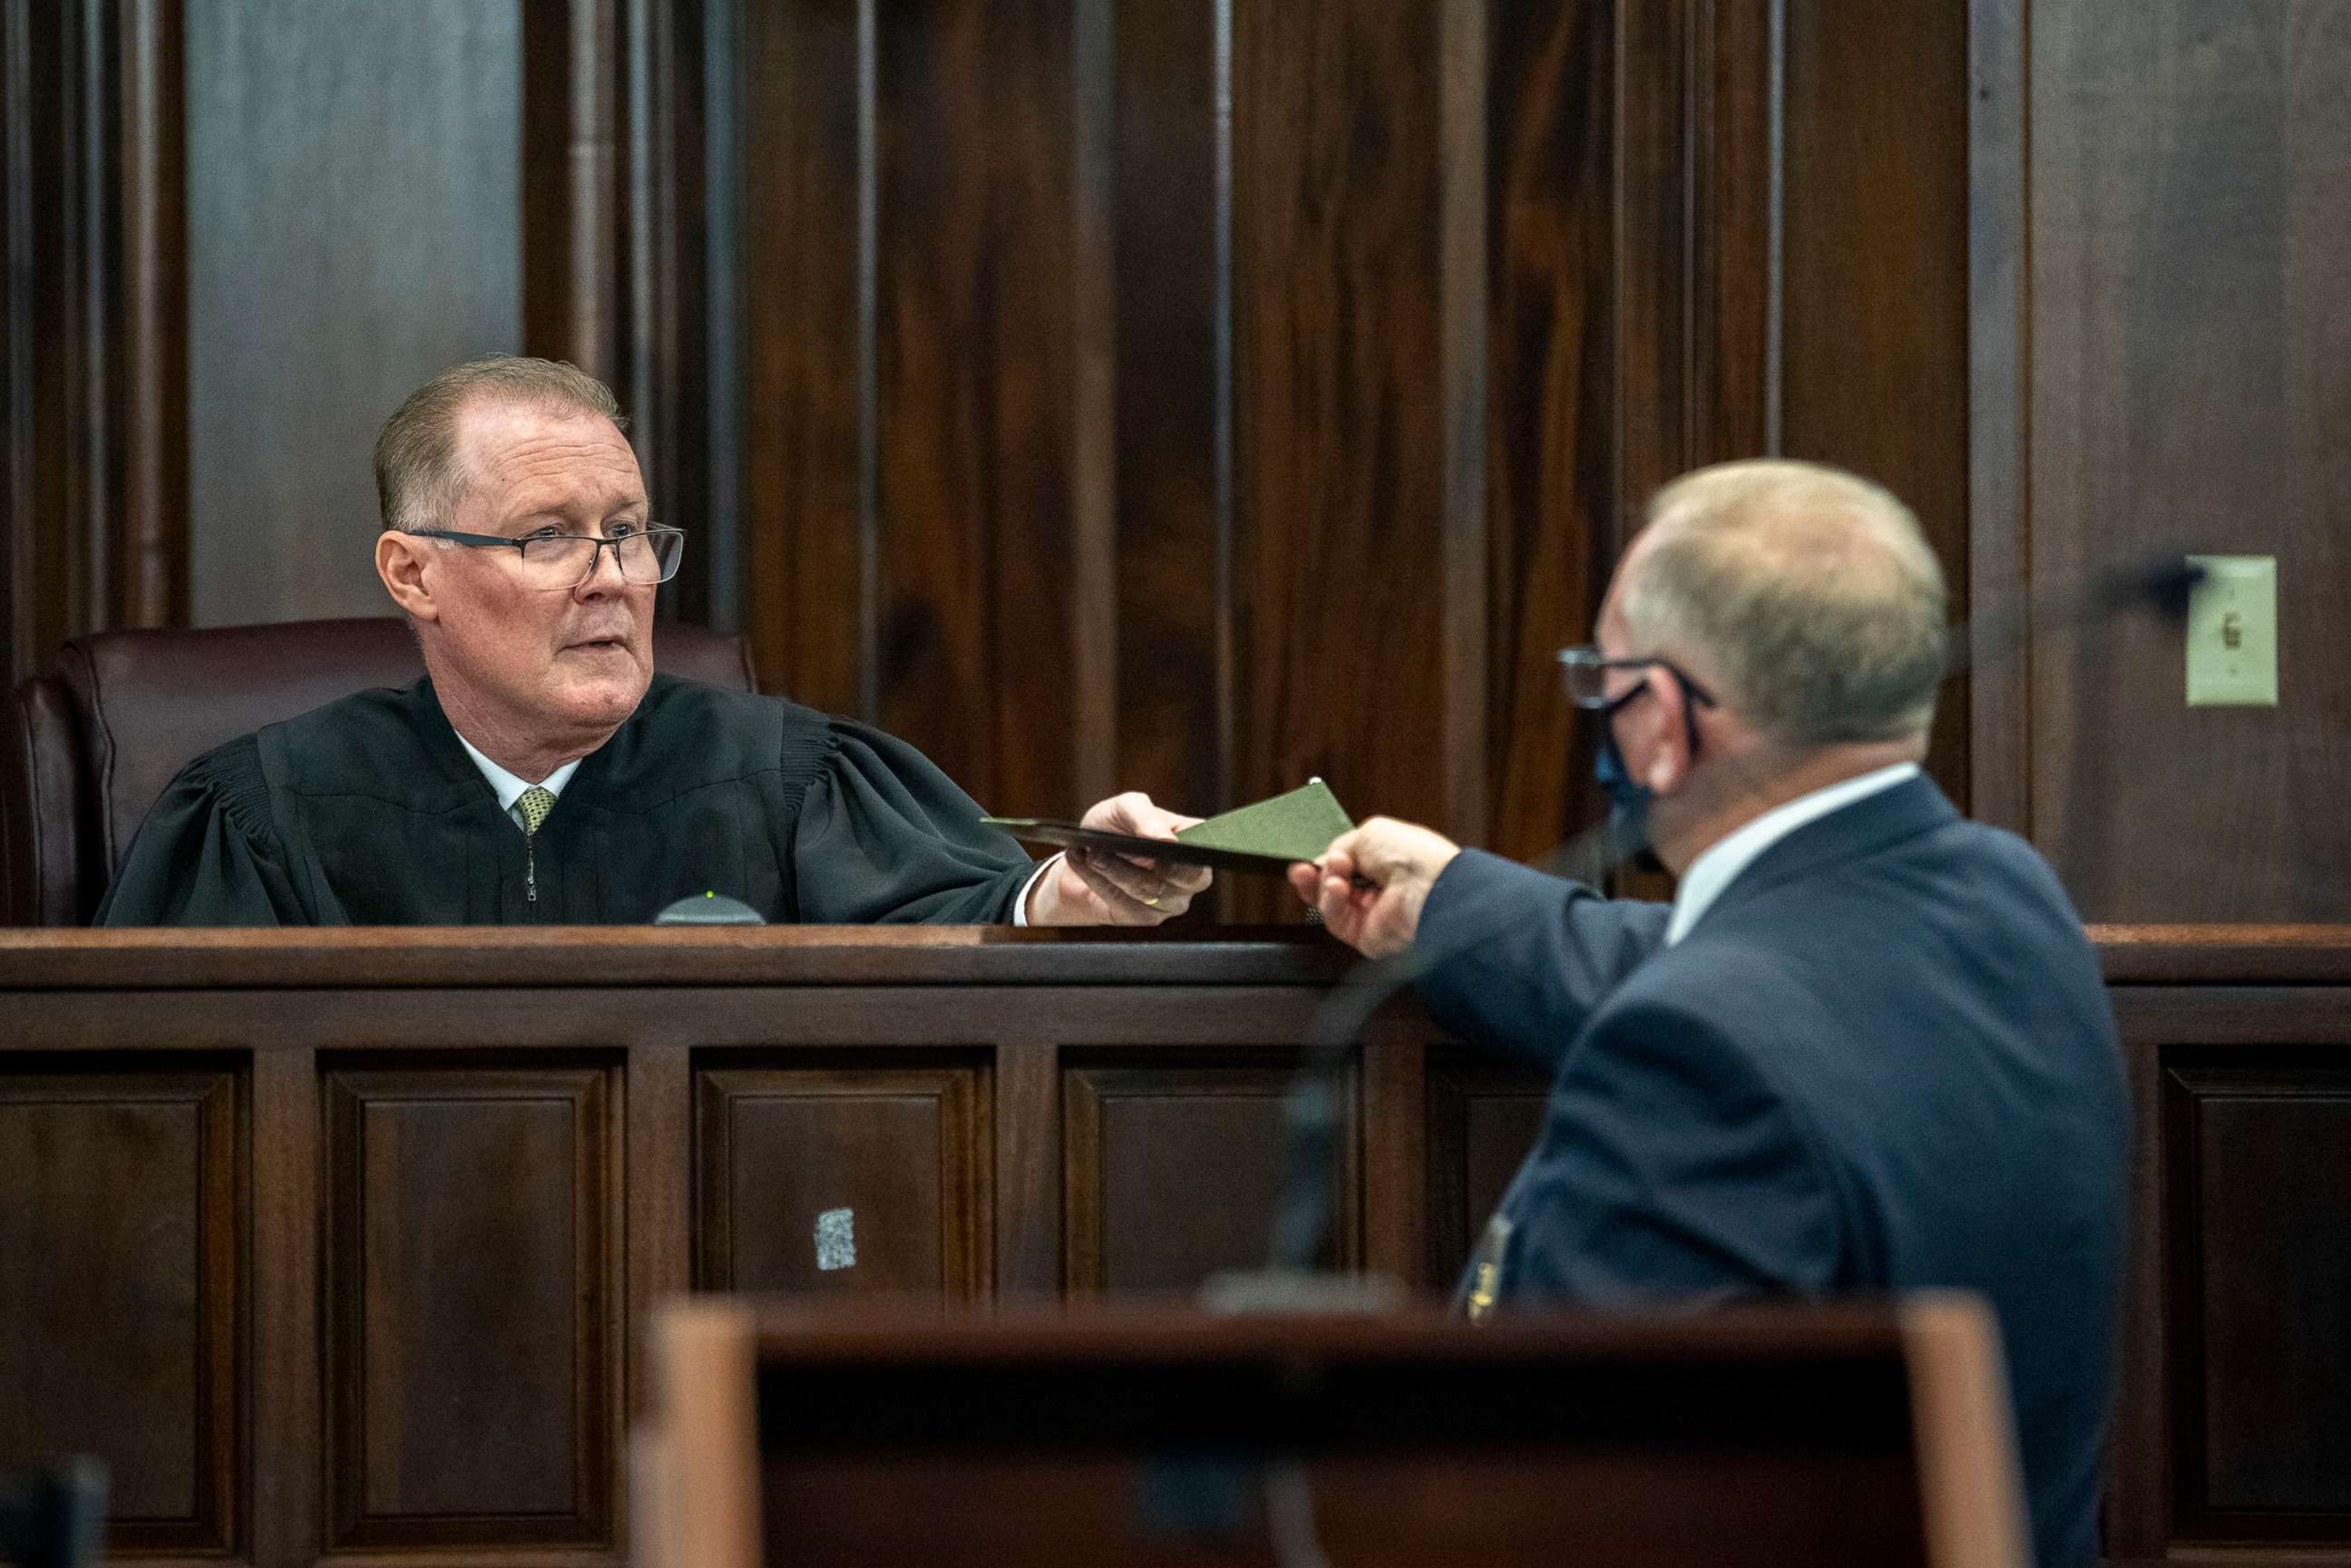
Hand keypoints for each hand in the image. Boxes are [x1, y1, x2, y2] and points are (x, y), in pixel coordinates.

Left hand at [1025, 791, 1212, 925]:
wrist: (1082, 856)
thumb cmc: (1112, 827)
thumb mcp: (1124, 809)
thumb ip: (1145, 816)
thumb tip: (1168, 841)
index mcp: (1194, 842)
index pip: (1211, 848)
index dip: (1195, 849)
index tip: (1168, 843)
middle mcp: (1190, 875)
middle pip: (1189, 878)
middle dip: (1151, 863)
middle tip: (1114, 850)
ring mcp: (1171, 901)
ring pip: (1150, 891)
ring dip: (1114, 870)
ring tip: (1091, 853)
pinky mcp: (1145, 918)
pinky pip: (1126, 904)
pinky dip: (1099, 882)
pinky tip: (1083, 863)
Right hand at [1286, 816, 1460, 958]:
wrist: (1429, 886)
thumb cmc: (1412, 855)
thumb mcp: (1369, 834)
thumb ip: (1340, 847)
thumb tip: (1325, 860)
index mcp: (1385, 863)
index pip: (1346, 865)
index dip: (1325, 861)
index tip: (1307, 858)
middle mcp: (1378, 890)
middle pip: (1332, 886)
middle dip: (1315, 876)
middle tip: (1302, 868)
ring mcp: (1371, 914)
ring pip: (1330, 904)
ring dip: (1323, 886)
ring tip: (1333, 876)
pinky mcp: (1365, 935)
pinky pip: (1336, 920)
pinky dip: (1331, 903)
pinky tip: (1336, 888)